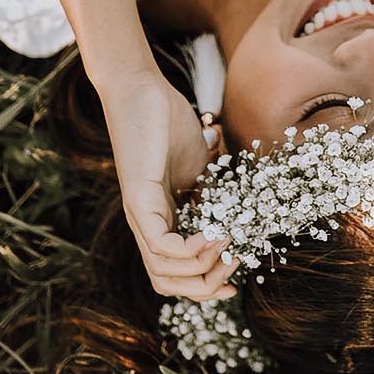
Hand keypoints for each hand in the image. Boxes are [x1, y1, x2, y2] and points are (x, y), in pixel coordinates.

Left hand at [97, 69, 235, 299]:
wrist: (141, 88)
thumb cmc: (167, 123)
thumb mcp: (197, 167)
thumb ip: (210, 195)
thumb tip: (232, 215)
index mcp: (159, 220)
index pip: (173, 273)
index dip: (203, 284)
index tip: (235, 277)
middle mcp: (144, 225)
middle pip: (165, 283)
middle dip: (205, 285)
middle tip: (236, 263)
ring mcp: (139, 214)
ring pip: (163, 273)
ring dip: (202, 269)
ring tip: (228, 244)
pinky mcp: (138, 200)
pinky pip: (161, 246)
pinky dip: (191, 250)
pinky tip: (213, 233)